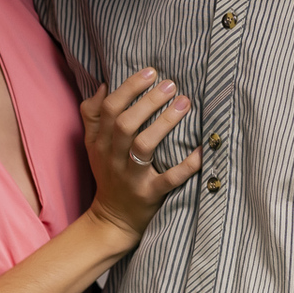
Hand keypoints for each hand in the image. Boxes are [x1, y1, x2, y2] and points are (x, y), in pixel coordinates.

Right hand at [80, 68, 201, 246]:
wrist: (111, 220)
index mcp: (100, 142)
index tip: (150, 72)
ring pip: (144, 146)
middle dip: (149, 101)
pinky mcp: (149, 195)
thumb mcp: (92, 145)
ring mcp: (131, 177)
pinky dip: (186, 165)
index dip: (129, 88)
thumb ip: (93, 116)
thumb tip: (102, 86)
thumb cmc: (107, 174)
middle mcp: (113, 157)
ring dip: (165, 123)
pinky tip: (201, 149)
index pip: (109, 109)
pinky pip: (168, 179)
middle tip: (171, 84)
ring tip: (184, 103)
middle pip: (126, 124)